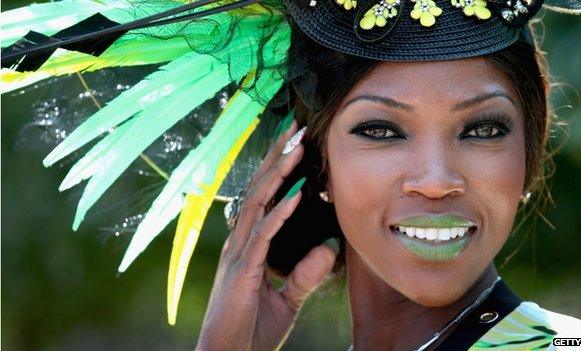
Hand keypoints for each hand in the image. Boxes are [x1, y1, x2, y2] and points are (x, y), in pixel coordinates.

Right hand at [196, 121, 337, 350]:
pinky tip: (294, 196)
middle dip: (277, 157)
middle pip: (259, 190)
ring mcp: (238, 253)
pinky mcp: (242, 271)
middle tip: (296, 128)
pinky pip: (262, 236)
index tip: (295, 142)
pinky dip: (278, 213)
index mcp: (248, 244)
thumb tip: (330, 250)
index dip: (278, 168)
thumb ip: (306, 274)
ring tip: (296, 147)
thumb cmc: (250, 329)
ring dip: (278, 174)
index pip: (264, 196)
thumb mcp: (287, 299)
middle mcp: (240, 241)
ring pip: (258, 203)